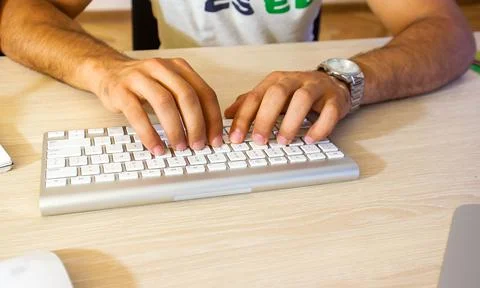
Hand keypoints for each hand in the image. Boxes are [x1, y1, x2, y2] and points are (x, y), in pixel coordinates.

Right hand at [93, 57, 222, 154]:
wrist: (108, 71)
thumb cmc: (144, 84)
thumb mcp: (170, 85)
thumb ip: (188, 102)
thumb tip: (208, 133)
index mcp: (179, 68)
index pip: (205, 93)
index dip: (213, 119)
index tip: (215, 139)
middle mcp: (161, 68)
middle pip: (187, 97)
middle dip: (197, 125)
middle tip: (198, 145)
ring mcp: (140, 77)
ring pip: (164, 103)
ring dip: (175, 129)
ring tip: (180, 147)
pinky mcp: (121, 91)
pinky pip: (138, 114)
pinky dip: (149, 134)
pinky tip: (156, 147)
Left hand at [224, 71, 350, 144]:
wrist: (334, 83)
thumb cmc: (298, 92)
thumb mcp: (272, 95)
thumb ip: (251, 103)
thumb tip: (228, 114)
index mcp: (276, 81)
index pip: (255, 97)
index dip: (244, 118)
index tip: (236, 138)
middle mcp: (294, 80)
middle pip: (277, 93)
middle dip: (265, 118)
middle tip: (259, 140)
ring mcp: (316, 88)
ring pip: (302, 99)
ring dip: (291, 121)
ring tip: (284, 141)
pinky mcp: (334, 98)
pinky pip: (329, 111)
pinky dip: (320, 127)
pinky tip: (310, 140)